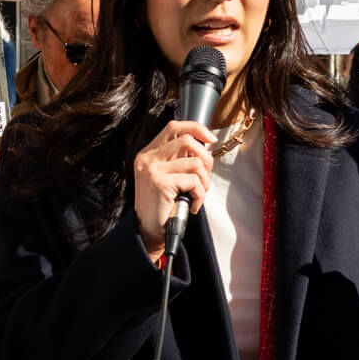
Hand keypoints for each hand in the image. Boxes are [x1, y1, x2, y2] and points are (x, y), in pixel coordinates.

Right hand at [133, 119, 214, 264]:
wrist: (148, 232)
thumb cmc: (161, 206)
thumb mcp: (167, 177)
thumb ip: (179, 160)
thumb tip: (206, 145)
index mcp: (148, 153)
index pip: (174, 127)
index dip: (196, 128)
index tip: (210, 139)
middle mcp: (147, 158)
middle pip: (187, 140)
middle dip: (206, 158)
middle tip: (205, 177)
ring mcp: (152, 170)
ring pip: (195, 162)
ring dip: (204, 181)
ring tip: (198, 195)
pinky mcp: (160, 183)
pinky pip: (194, 181)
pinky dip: (200, 195)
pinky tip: (192, 205)